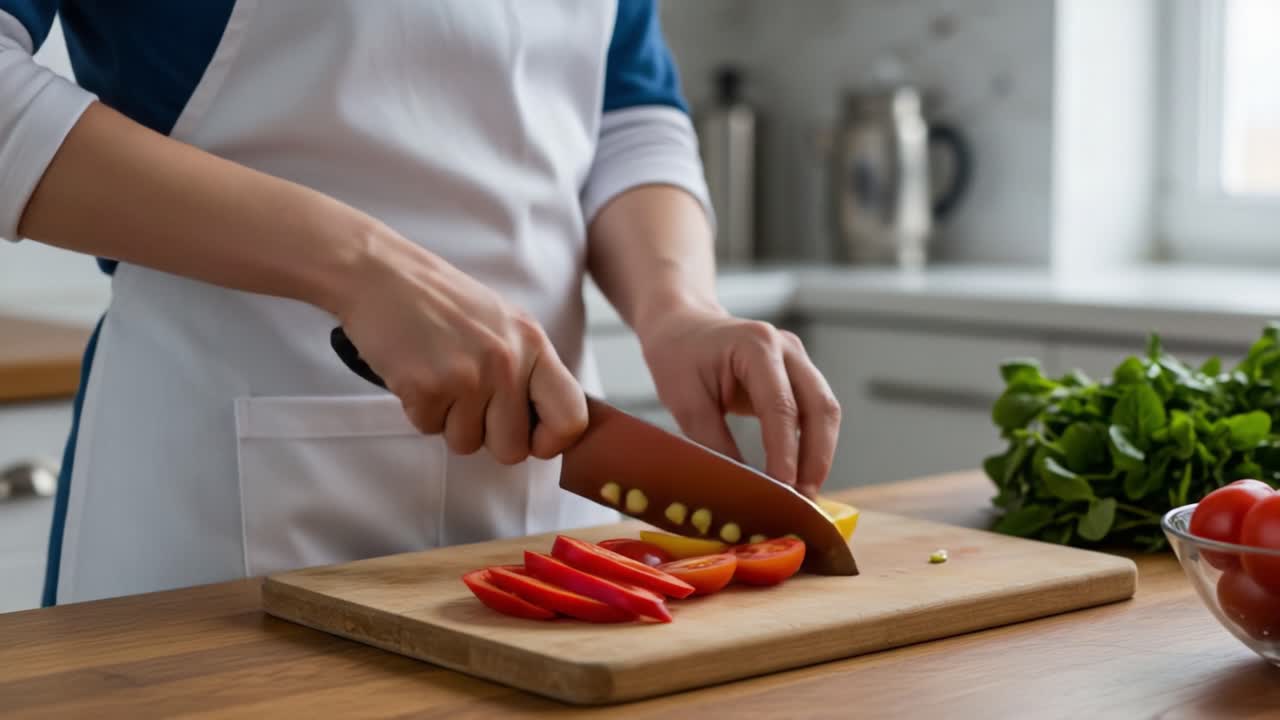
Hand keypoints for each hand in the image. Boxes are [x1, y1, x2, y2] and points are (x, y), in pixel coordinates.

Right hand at [334, 230, 585, 461]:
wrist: (383, 275)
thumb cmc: (443, 302)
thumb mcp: (504, 324)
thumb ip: (528, 369)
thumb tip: (546, 426)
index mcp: (534, 345)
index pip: (571, 418)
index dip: (551, 441)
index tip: (530, 436)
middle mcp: (508, 362)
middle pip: (513, 449)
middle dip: (488, 437)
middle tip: (469, 401)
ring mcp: (468, 376)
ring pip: (467, 444)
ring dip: (449, 421)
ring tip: (440, 377)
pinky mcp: (427, 388)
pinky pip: (429, 429)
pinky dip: (420, 410)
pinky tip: (417, 374)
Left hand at [638, 308, 841, 495]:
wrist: (683, 325)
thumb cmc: (678, 356)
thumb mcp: (683, 400)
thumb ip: (712, 442)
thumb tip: (740, 486)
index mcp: (756, 345)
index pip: (781, 406)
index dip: (786, 451)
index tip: (784, 488)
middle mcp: (786, 348)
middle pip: (820, 407)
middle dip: (816, 457)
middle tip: (803, 499)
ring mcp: (797, 359)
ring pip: (825, 411)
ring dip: (819, 454)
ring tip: (803, 494)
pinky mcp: (798, 374)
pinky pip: (815, 412)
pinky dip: (811, 444)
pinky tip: (799, 473)